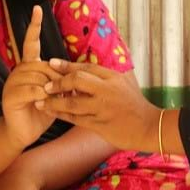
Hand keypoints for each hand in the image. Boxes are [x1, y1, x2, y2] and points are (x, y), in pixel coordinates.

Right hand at [2, 6, 60, 148]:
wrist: (24, 133)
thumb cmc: (43, 112)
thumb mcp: (56, 93)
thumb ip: (62, 80)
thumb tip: (76, 70)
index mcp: (29, 67)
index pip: (31, 42)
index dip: (34, 26)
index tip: (37, 8)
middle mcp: (19, 70)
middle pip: (42, 64)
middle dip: (57, 77)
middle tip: (66, 92)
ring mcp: (12, 82)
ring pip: (37, 76)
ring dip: (51, 88)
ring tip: (56, 100)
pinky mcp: (10, 96)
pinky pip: (30, 90)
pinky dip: (41, 96)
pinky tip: (44, 102)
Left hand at [36, 61, 159, 151]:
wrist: (148, 127)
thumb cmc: (134, 104)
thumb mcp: (123, 83)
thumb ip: (105, 76)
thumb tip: (84, 68)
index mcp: (113, 78)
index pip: (86, 68)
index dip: (66, 66)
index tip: (51, 63)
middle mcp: (107, 91)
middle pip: (77, 81)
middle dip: (58, 82)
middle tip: (45, 85)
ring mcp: (103, 109)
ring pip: (72, 102)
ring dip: (53, 102)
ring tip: (40, 101)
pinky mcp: (100, 125)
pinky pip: (75, 119)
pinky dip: (61, 115)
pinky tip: (52, 112)